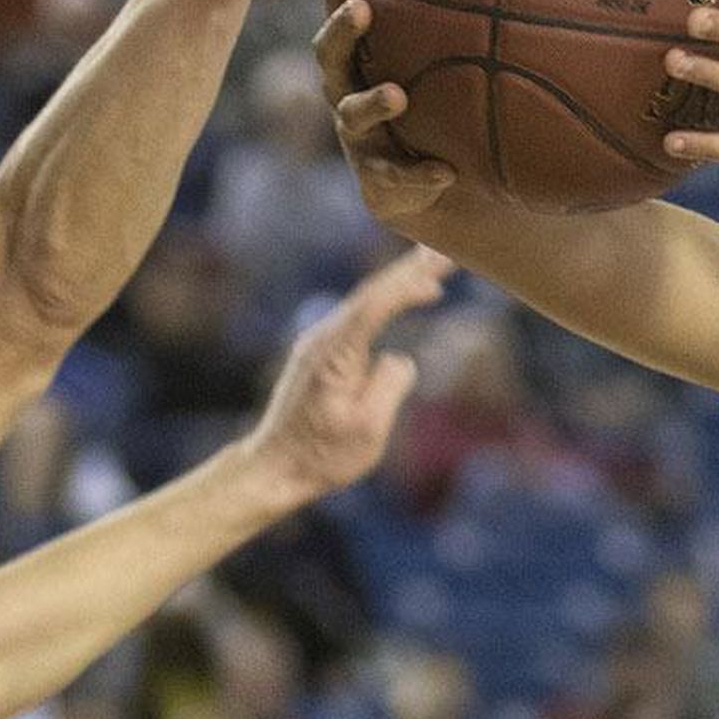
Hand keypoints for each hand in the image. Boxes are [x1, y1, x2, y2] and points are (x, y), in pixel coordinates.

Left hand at [245, 242, 448, 505]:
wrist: (273, 469)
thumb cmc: (321, 456)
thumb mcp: (368, 430)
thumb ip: (389, 386)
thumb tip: (399, 359)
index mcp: (335, 354)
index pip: (376, 305)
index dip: (409, 282)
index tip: (440, 265)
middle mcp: (323, 339)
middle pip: (372, 292)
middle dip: (410, 269)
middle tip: (446, 248)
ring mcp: (321, 343)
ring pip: (367, 300)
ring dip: (403, 279)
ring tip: (437, 264)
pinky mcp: (324, 353)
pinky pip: (362, 315)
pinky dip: (391, 298)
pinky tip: (412, 296)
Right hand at [315, 0, 460, 228]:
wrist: (436, 185)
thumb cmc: (442, 105)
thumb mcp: (451, 60)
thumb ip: (469, 16)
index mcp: (362, 52)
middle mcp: (349, 89)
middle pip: (329, 53)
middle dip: (341, 30)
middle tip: (361, 9)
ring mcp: (359, 136)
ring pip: (352, 115)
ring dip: (372, 102)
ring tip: (396, 96)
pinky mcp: (378, 181)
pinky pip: (395, 177)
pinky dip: (419, 174)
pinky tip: (445, 172)